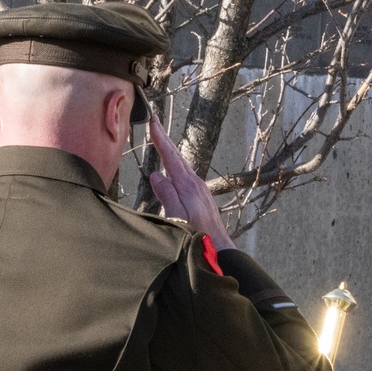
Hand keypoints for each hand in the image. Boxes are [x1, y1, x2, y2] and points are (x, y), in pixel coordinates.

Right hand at [147, 115, 235, 251]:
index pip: (170, 157)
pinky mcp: (201, 198)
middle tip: (155, 123)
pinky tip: (175, 169)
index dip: (160, 140)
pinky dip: (177, 166)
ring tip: (162, 141)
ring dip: (171, 151)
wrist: (218, 247)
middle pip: (177, 157)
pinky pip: (186, 175)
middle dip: (165, 140)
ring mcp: (200, 190)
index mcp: (188, 185)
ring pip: (183, 165)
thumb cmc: (197, 235)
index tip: (152, 123)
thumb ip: (167, 194)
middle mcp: (196, 184)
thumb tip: (156, 175)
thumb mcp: (177, 215)